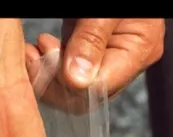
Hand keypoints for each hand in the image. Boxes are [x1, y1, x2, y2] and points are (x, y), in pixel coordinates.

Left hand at [24, 19, 164, 109]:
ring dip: (49, 72)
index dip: (68, 85)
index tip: (43, 62)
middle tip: (32, 58)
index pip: (100, 89)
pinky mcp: (91, 44)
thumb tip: (76, 80)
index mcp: (140, 49)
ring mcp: (109, 53)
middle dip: (55, 81)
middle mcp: (126, 57)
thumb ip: (92, 38)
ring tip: (34, 50)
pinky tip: (40, 47)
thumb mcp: (107, 7)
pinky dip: (51, 61)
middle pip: (87, 93)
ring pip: (74, 83)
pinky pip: (70, 66)